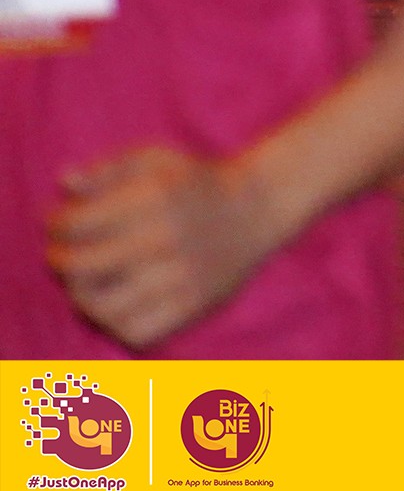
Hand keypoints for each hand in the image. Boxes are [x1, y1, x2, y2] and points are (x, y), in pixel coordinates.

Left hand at [49, 148, 282, 348]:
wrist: (260, 205)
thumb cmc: (198, 182)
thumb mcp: (156, 159)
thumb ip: (107, 169)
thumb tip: (66, 183)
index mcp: (153, 198)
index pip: (77, 224)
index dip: (56, 226)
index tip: (58, 226)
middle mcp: (164, 238)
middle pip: (82, 266)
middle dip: (60, 261)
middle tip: (61, 256)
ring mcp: (180, 275)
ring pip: (103, 306)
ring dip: (82, 296)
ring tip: (84, 284)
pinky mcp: (193, 304)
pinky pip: (137, 331)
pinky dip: (115, 323)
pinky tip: (114, 305)